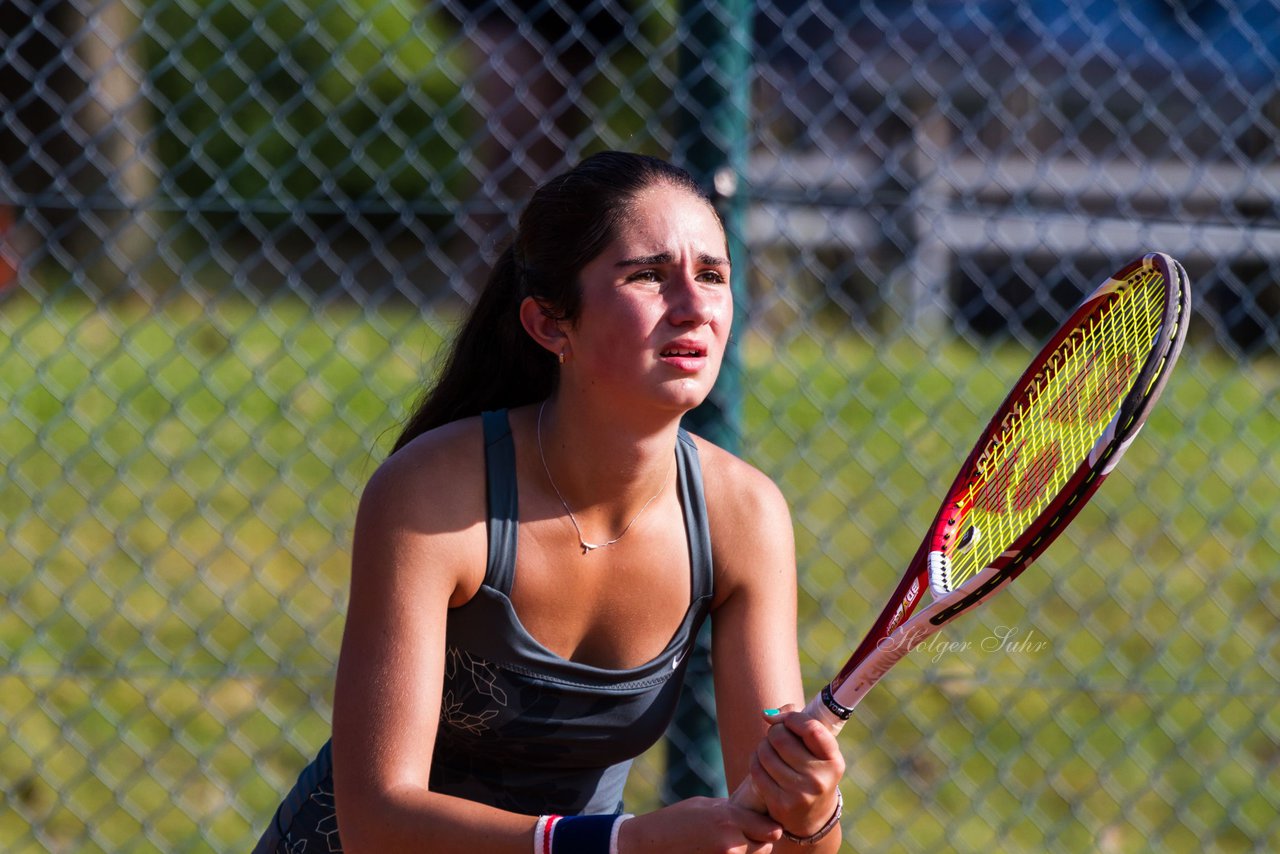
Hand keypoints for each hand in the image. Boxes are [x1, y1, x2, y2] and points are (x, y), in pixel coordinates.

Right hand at [618, 796, 782, 853]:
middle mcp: (731, 843)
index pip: (771, 829)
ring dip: (749, 852)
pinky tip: (720, 849)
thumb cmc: (675, 821)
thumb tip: (753, 811)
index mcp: (728, 819)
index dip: (769, 826)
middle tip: (748, 834)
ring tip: (729, 842)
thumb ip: (732, 809)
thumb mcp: (705, 805)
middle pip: (766, 847)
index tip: (765, 823)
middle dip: (760, 840)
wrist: (649, 845)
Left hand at [746, 705, 844, 838]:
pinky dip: (756, 760)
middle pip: (781, 737)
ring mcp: (799, 793)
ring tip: (771, 750)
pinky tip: (763, 763)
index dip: (792, 718)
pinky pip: (756, 770)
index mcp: (833, 760)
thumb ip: (798, 722)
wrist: (811, 816)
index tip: (787, 720)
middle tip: (777, 737)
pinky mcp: (780, 803)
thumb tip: (768, 715)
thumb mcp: (816, 749)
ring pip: (765, 752)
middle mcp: (819, 778)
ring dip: (763, 746)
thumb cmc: (812, 769)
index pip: (811, 728)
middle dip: (774, 731)